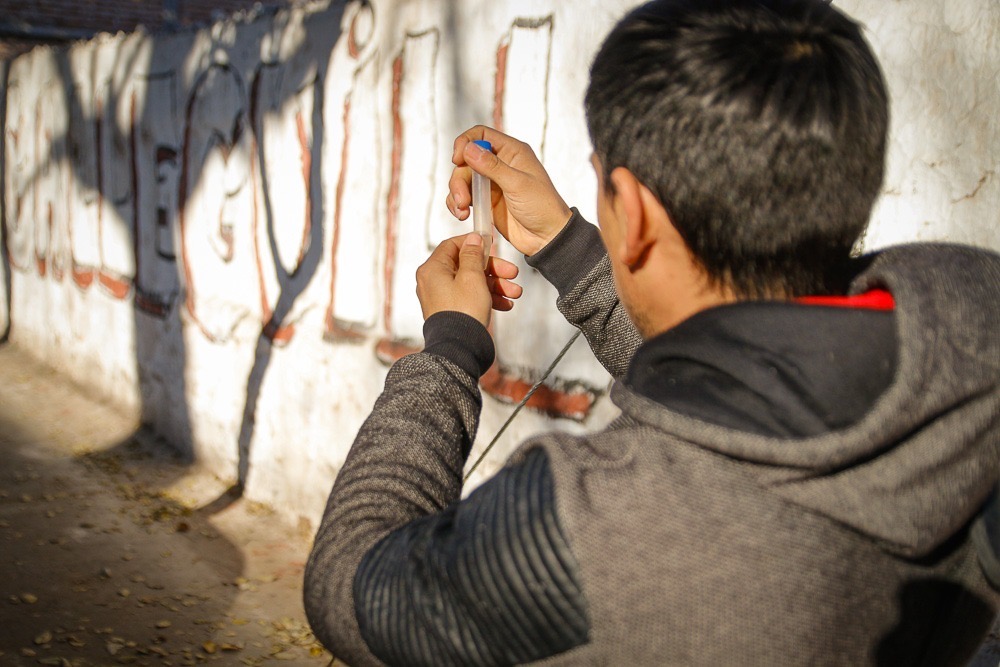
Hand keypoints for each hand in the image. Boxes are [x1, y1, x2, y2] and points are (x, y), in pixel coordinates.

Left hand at [416, 233, 523, 326]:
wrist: (459, 347)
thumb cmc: (463, 311)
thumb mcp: (472, 276)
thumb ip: (473, 255)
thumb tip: (472, 239)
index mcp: (433, 269)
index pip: (452, 246)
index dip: (473, 243)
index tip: (491, 243)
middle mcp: (434, 282)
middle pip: (466, 265)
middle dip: (493, 270)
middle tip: (512, 273)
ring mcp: (442, 298)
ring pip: (471, 283)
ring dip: (495, 286)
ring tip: (515, 293)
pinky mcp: (451, 311)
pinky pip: (470, 298)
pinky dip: (487, 299)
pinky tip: (505, 304)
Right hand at [447, 126, 572, 256]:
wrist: (547, 237)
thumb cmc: (542, 207)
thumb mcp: (518, 184)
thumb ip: (493, 166)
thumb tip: (468, 148)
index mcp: (512, 152)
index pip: (481, 135)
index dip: (465, 143)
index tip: (457, 160)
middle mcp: (500, 164)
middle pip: (466, 160)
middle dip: (459, 179)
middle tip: (462, 199)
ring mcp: (491, 183)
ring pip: (463, 179)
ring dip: (456, 193)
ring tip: (461, 211)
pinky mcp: (486, 200)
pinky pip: (464, 196)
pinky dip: (457, 204)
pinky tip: (463, 215)